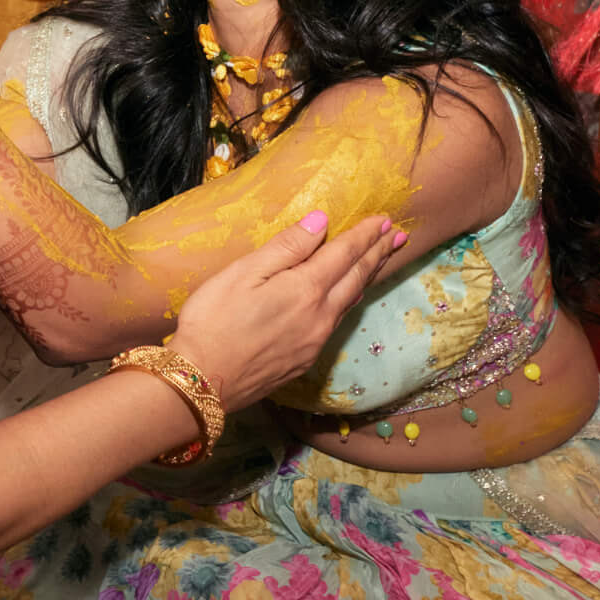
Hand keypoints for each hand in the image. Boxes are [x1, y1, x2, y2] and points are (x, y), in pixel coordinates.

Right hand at [167, 211, 403, 407]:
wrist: (203, 381)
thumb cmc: (213, 320)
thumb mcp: (243, 272)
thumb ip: (286, 247)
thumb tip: (321, 222)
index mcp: (305, 288)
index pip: (344, 253)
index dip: (364, 234)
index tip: (382, 218)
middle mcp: (320, 315)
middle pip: (356, 277)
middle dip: (377, 253)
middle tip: (396, 234)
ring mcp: (316, 340)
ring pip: (351, 301)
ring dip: (369, 276)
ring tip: (381, 259)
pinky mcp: (306, 359)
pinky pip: (339, 321)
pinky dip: (351, 300)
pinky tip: (350, 297)